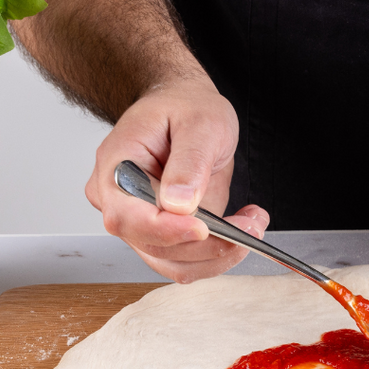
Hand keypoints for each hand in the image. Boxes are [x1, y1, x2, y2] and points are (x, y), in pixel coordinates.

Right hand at [85, 74, 268, 280]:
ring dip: (217, 254)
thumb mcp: (199, 123)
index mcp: (116, 166)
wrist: (185, 107)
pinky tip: (241, 228)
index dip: (165, 229)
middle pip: (152, 245)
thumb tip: (179, 204)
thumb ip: (190, 162)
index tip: (203, 228)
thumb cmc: (184, 107)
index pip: (127, 215)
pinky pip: (186, 260)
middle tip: (251, 226)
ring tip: (252, 225)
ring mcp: (140, 220)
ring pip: (171, 262)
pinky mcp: (164, 233)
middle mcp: (120, 200)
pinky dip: (217, 253)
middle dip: (206, 244)